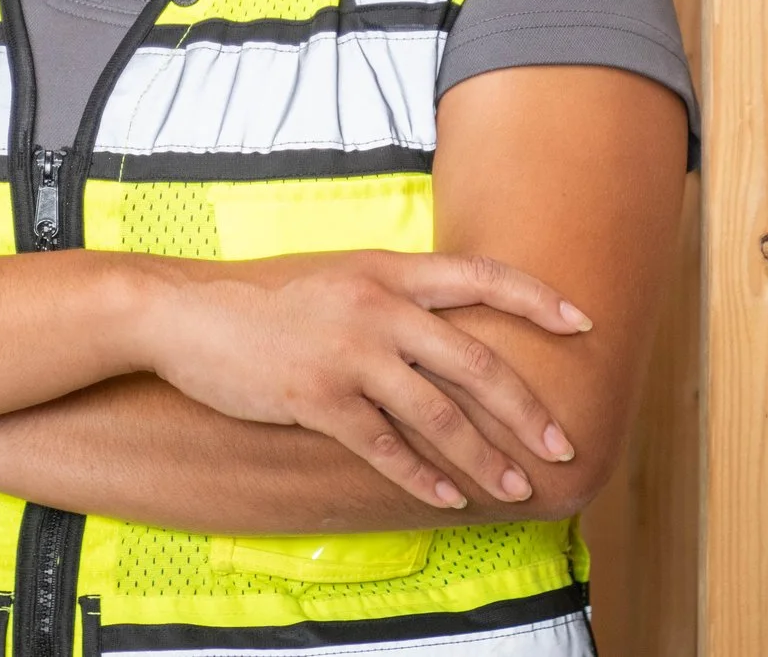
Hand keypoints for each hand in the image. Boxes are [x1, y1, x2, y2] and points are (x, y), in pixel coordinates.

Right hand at [137, 250, 591, 510]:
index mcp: (386, 268)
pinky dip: (421, 476)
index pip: (481, 276)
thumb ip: (390, 293)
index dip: (537, 299)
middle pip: (475, 360)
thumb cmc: (261, 295)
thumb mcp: (336, 273)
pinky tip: (447, 498)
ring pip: (438, 412)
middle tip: (562, 443)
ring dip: (484, 455)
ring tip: (516, 486)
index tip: (584, 324)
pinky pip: (384, 445)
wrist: (183, 311)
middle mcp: (376, 305)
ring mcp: (348, 352)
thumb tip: (444, 326)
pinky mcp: (316, 396)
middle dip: (527, 409)